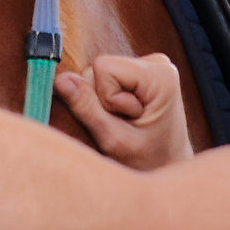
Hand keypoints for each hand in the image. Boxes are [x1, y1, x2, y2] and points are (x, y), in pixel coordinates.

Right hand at [56, 52, 192, 171]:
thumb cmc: (149, 160)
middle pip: (100, 68)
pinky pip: (105, 78)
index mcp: (160, 74)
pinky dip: (110, 100)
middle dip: (103, 100)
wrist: (168, 166)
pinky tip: (128, 116)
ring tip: (129, 122)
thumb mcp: (115, 140)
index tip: (128, 120)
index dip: (104, 97)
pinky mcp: (141, 72)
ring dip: (106, 102)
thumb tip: (61, 80)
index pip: (103, 66)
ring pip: (99, 73)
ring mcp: (150, 66)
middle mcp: (158, 63)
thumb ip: (87, 108)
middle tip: (128, 124)